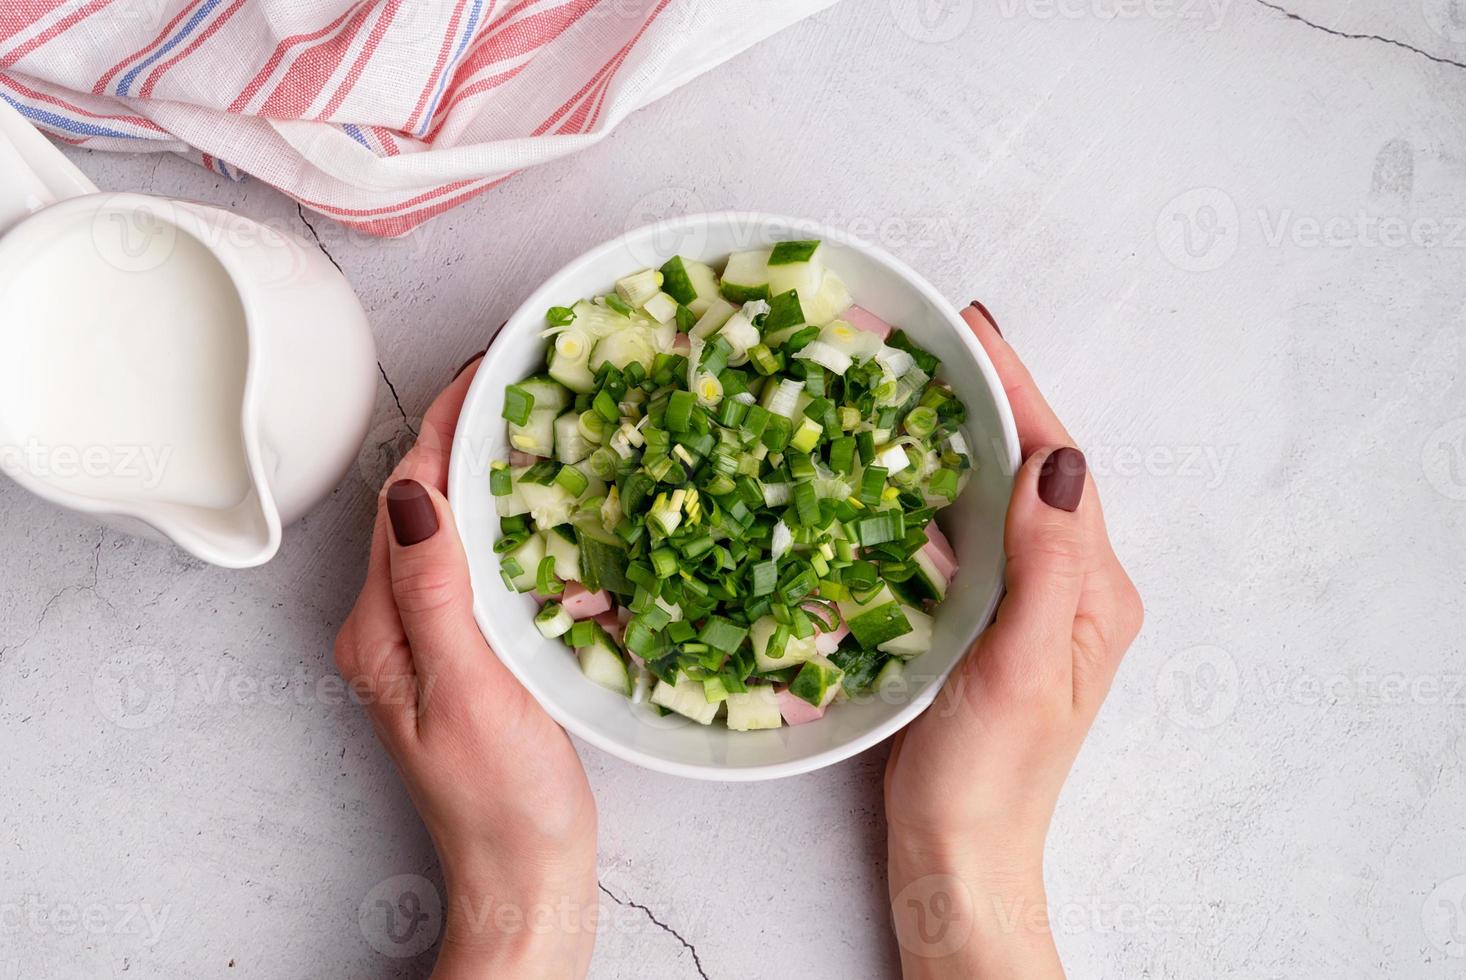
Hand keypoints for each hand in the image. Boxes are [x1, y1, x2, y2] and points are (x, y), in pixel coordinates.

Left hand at [334, 357, 597, 978]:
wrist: (523, 878)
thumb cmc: (503, 802)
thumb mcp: (471, 690)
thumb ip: (437, 590)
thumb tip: (411, 489)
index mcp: (380, 627)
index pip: (407, 496)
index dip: (446, 425)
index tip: (490, 367)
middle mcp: (390, 625)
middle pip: (418, 502)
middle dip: (461, 432)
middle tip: (518, 376)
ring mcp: (425, 640)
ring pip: (446, 527)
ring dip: (480, 468)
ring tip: (529, 419)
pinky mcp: (462, 653)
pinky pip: (471, 563)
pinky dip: (501, 518)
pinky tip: (536, 503)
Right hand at [884, 303, 1143, 977]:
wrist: (959, 856)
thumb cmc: (991, 778)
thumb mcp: (1021, 668)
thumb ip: (1046, 565)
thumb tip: (1059, 461)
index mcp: (1092, 591)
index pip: (1060, 466)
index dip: (1018, 390)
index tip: (974, 330)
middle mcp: (1068, 588)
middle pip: (1031, 468)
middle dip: (988, 398)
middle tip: (935, 340)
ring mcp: (1024, 605)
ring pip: (995, 497)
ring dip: (959, 436)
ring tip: (913, 384)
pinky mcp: (981, 624)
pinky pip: (963, 537)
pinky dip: (932, 492)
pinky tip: (896, 472)